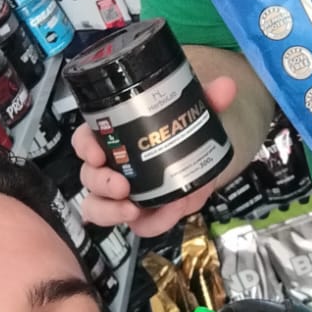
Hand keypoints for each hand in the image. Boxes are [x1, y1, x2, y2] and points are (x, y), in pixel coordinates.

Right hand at [71, 75, 238, 239]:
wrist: (200, 167)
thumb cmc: (182, 139)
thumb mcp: (192, 118)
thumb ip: (207, 102)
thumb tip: (225, 86)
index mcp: (116, 139)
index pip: (85, 139)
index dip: (85, 146)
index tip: (96, 153)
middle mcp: (111, 168)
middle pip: (89, 176)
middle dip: (102, 182)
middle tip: (121, 185)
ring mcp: (121, 196)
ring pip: (98, 207)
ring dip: (112, 211)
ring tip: (132, 209)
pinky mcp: (140, 217)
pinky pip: (136, 226)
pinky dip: (151, 223)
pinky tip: (166, 216)